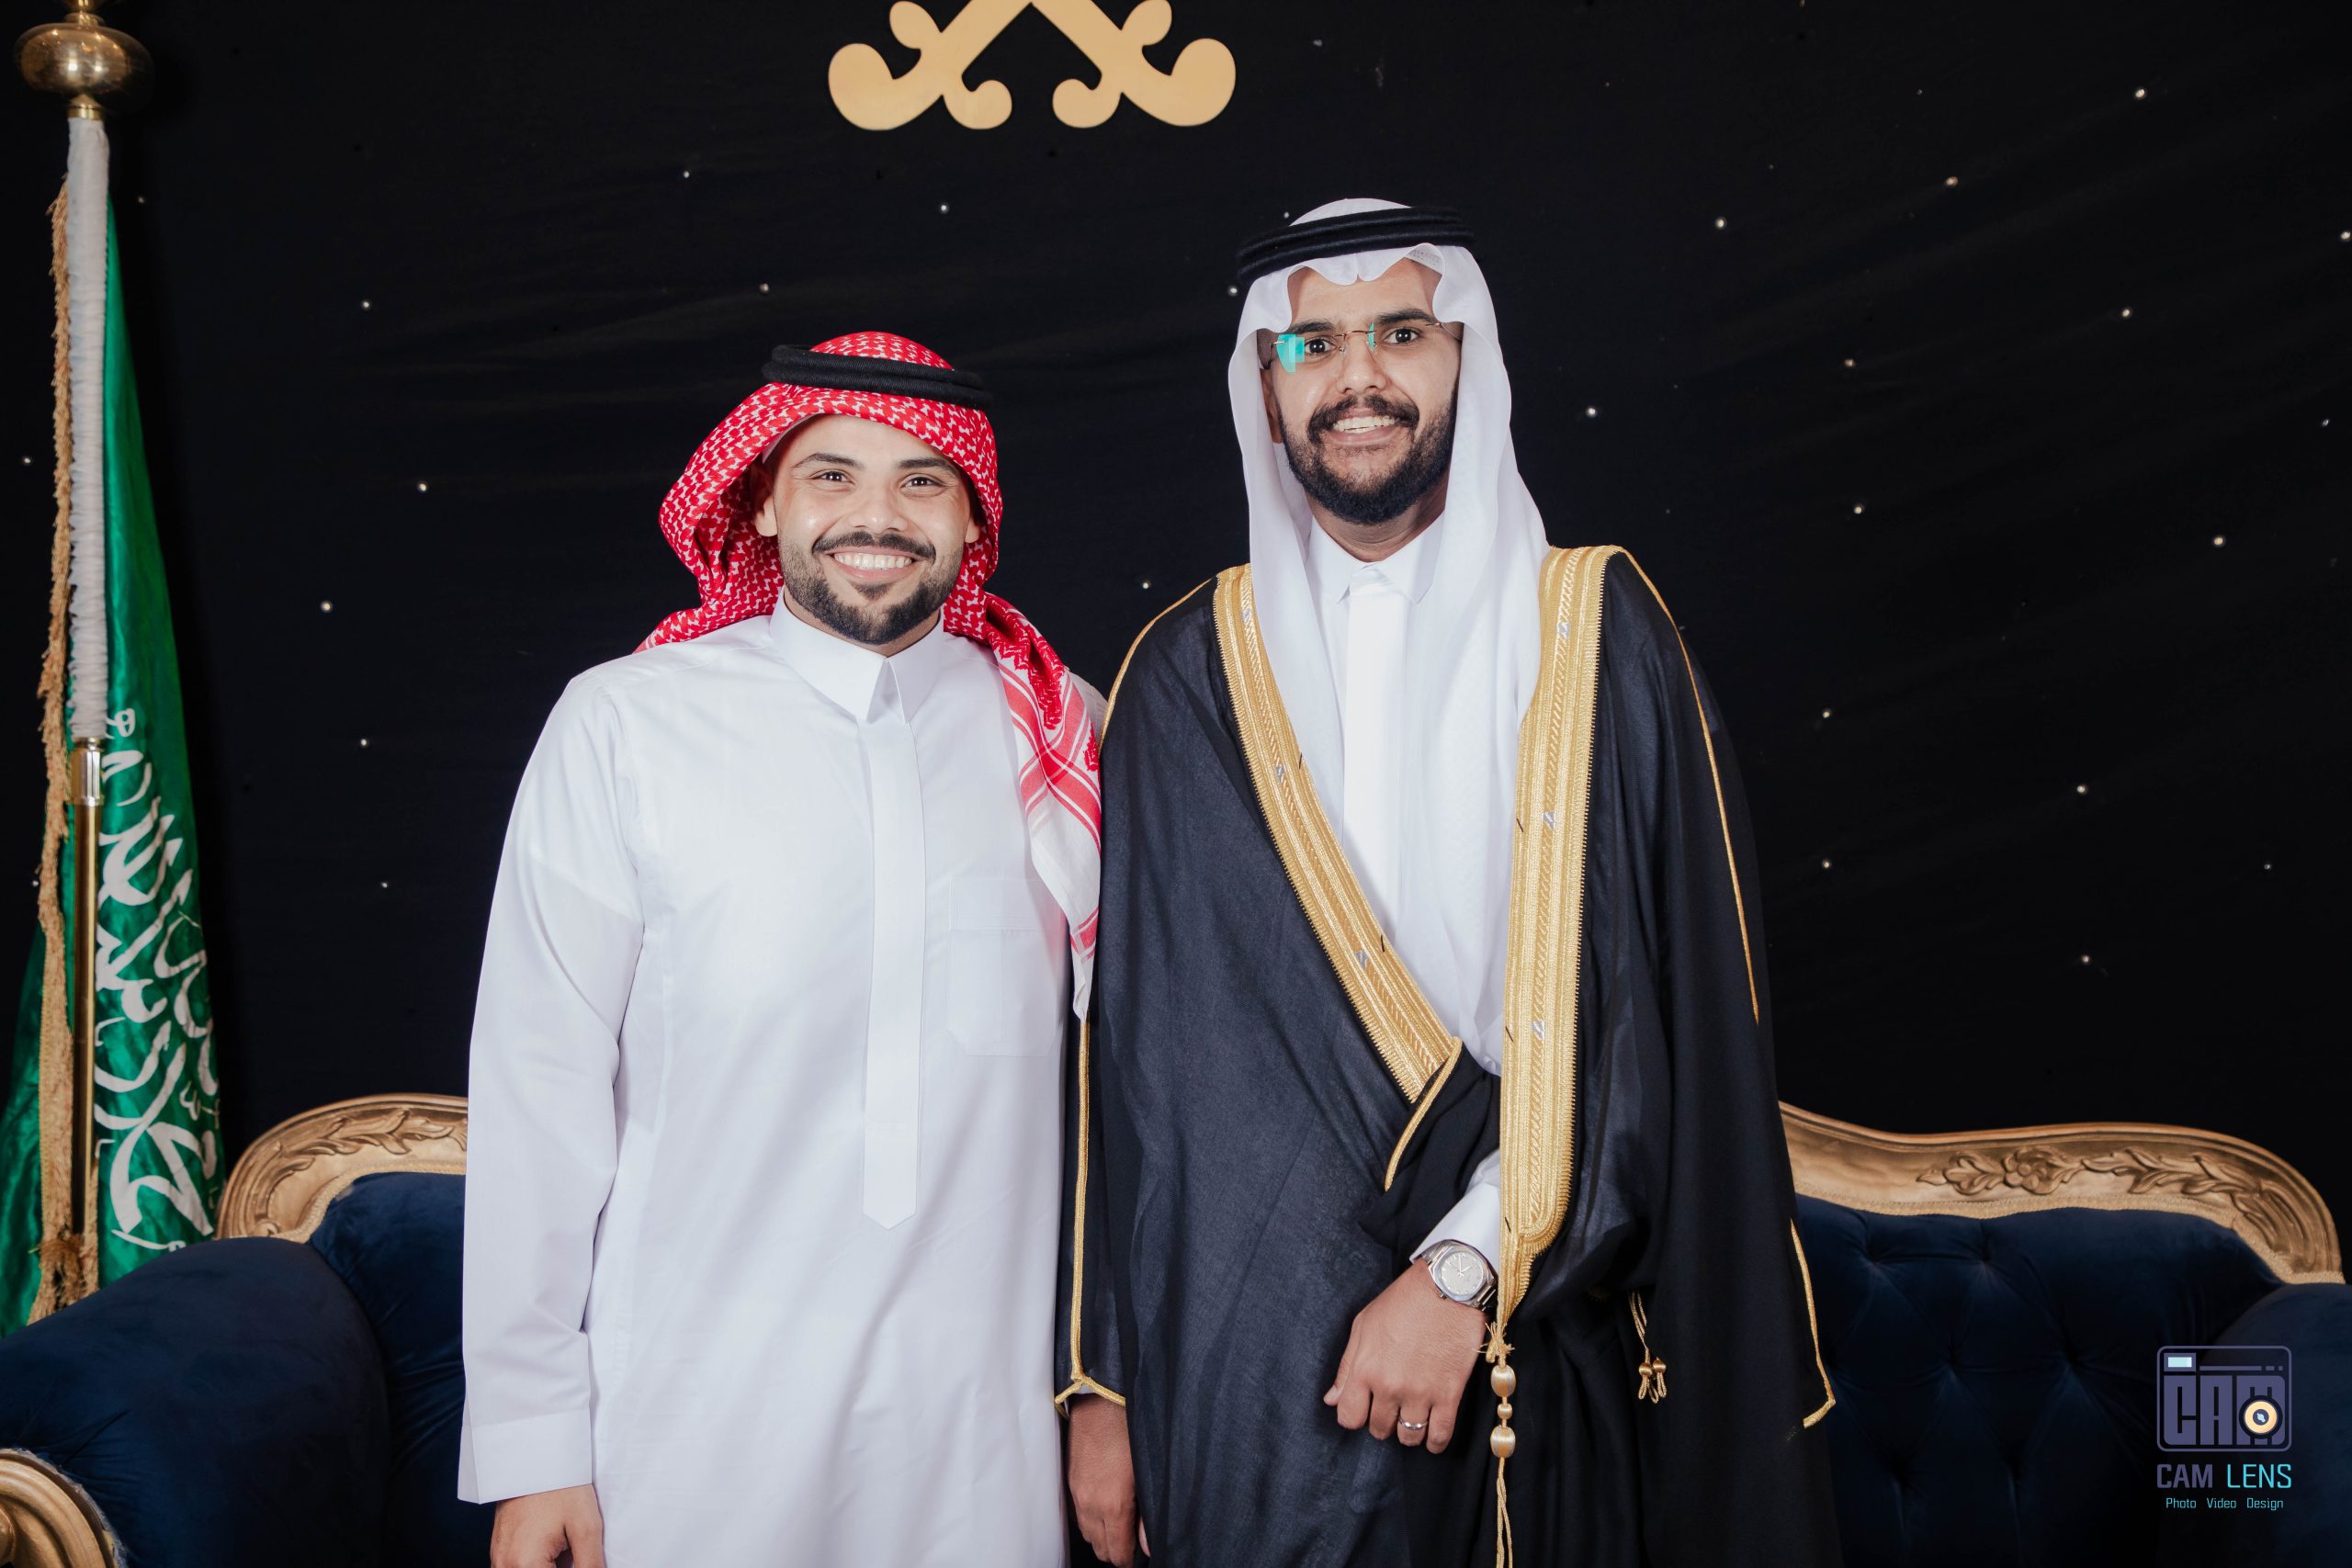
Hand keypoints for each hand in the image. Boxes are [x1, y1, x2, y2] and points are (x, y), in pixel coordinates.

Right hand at [491, 1482, 605, 1567]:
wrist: (535, 1456)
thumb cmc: (560, 1487)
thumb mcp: (586, 1527)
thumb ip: (591, 1565)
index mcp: (524, 1564)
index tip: (582, 1558)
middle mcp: (504, 1566)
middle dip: (563, 1566)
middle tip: (573, 1547)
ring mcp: (499, 1559)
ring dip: (550, 1566)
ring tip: (565, 1545)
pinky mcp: (499, 1551)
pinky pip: (519, 1567)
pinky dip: (538, 1563)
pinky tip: (555, 1546)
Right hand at [1068, 1394, 1145, 1563]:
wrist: (1103, 1398)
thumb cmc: (1131, 1431)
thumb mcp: (1148, 1474)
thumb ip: (1147, 1516)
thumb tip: (1148, 1545)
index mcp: (1113, 1505)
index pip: (1116, 1553)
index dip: (1129, 1559)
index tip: (1138, 1555)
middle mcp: (1090, 1503)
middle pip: (1099, 1548)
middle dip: (1115, 1550)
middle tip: (1131, 1542)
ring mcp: (1077, 1492)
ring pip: (1086, 1533)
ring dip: (1101, 1535)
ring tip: (1119, 1525)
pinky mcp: (1070, 1480)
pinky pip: (1077, 1514)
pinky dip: (1089, 1519)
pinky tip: (1103, 1508)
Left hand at [1324, 1262, 1487, 1452]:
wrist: (1448, 1287)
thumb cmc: (1404, 1301)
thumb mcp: (1364, 1325)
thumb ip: (1346, 1367)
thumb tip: (1332, 1400)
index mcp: (1365, 1368)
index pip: (1349, 1417)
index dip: (1355, 1416)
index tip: (1364, 1408)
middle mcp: (1389, 1386)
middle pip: (1379, 1429)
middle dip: (1383, 1422)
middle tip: (1392, 1408)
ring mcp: (1420, 1393)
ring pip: (1408, 1437)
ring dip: (1408, 1432)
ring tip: (1412, 1418)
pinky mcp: (1449, 1394)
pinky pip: (1440, 1436)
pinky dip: (1435, 1442)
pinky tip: (1433, 1435)